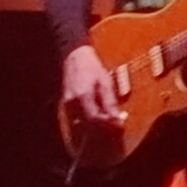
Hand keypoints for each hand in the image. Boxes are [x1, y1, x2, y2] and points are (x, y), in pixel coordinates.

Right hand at [60, 44, 127, 165]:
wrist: (75, 57)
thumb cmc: (92, 67)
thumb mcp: (105, 82)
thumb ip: (110, 102)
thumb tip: (117, 118)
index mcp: (83, 96)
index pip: (94, 118)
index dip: (107, 125)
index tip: (119, 126)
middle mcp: (72, 103)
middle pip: (87, 124)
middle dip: (103, 129)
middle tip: (117, 129)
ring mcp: (68, 105)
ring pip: (82, 124)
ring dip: (96, 127)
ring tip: (110, 125)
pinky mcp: (67, 105)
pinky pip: (78, 119)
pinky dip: (89, 122)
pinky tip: (100, 120)